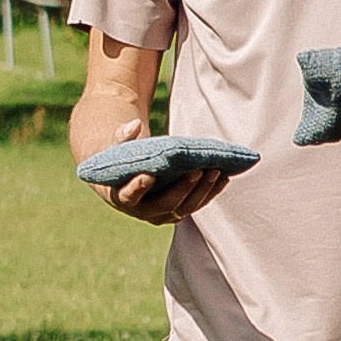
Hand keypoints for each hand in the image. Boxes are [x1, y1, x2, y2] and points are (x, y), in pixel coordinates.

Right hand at [91, 123, 228, 224]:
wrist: (128, 175)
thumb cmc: (121, 158)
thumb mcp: (116, 146)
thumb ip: (121, 136)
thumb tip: (135, 125)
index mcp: (122, 197)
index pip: (129, 196)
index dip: (138, 187)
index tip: (149, 175)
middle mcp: (144, 212)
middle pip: (166, 204)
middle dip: (183, 189)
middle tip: (198, 171)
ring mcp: (164, 215)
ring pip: (186, 208)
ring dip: (202, 191)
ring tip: (216, 171)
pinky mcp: (179, 211)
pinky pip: (197, 205)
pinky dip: (210, 193)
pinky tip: (224, 178)